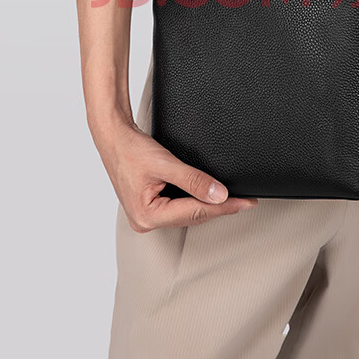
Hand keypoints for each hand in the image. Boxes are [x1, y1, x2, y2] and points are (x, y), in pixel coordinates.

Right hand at [92, 117, 257, 231]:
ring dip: (209, 205)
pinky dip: (195, 201)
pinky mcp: (148, 206)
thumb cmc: (130, 149)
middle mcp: (145, 221)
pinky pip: (178, 207)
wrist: (112, 136)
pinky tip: (208, 196)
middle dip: (220, 207)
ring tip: (234, 200)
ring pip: (187, 214)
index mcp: (148, 216)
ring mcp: (146, 216)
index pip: (196, 212)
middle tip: (246, 201)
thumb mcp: (166, 163)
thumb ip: (194, 180)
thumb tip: (220, 194)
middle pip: (193, 216)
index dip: (225, 207)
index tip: (246, 202)